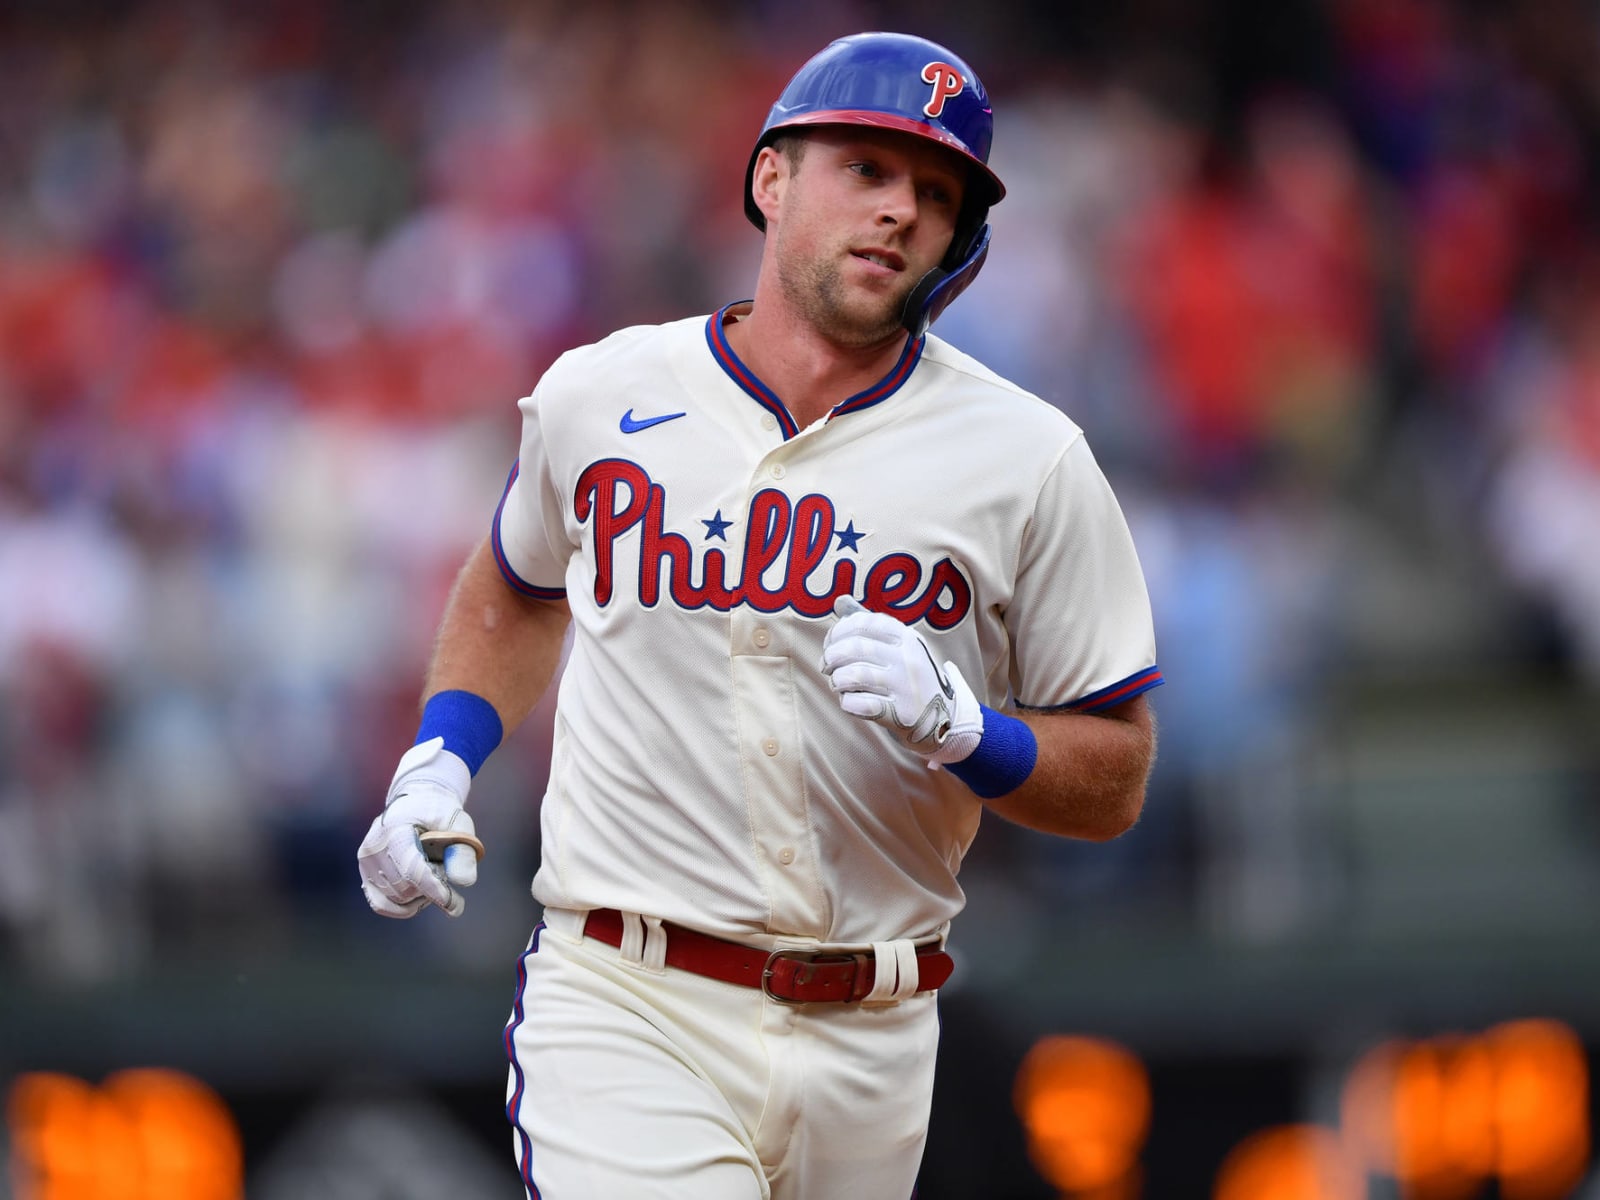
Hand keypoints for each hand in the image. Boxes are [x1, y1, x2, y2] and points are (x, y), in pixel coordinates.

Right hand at [358, 738, 479, 917]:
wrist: (415, 801)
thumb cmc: (439, 813)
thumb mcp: (458, 824)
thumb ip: (463, 850)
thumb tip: (465, 882)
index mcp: (395, 829)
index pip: (412, 869)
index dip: (434, 891)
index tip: (456, 906)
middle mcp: (374, 847)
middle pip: (407, 887)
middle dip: (433, 889)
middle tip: (447, 873)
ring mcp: (366, 862)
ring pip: (398, 899)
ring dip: (421, 897)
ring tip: (433, 874)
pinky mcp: (365, 873)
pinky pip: (381, 904)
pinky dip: (403, 907)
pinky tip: (420, 898)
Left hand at [820, 595, 982, 764]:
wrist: (941, 717)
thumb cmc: (909, 676)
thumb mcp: (898, 646)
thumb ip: (869, 624)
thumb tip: (839, 602)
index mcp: (907, 637)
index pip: (861, 623)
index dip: (837, 632)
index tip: (831, 644)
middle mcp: (908, 659)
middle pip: (853, 648)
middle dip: (831, 657)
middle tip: (826, 667)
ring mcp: (906, 687)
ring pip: (852, 676)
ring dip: (836, 681)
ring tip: (838, 684)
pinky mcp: (900, 715)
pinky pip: (858, 705)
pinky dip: (847, 702)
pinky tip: (850, 701)